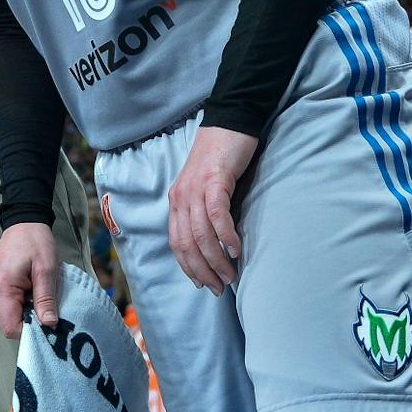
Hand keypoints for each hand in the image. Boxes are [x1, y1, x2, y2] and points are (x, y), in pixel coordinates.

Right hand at [0, 222, 61, 338]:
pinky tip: (36, 295)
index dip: (30, 331)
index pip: (10, 326)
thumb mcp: (46, 269)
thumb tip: (49, 325)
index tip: (49, 326)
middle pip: (8, 324)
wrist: (25, 220)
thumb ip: (46, 298)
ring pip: (9, 316)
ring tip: (43, 301)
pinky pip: (10, 306)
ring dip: (28, 315)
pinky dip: (24, 306)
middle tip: (49, 313)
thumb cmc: (36, 241)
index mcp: (2, 288)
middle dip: (30, 324)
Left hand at [167, 125, 256, 292]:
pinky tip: (236, 249)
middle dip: (202, 271)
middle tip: (219, 287)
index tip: (203, 284)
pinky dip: (225, 236)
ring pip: (200, 235)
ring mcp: (195, 189)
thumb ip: (202, 213)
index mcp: (176, 201)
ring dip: (215, 260)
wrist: (229, 123)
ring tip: (230, 275)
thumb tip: (214, 245)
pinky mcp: (214, 181)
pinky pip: (216, 215)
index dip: (189, 268)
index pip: (176, 243)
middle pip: (187, 244)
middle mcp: (180, 197)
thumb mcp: (205, 189)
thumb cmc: (221, 158)